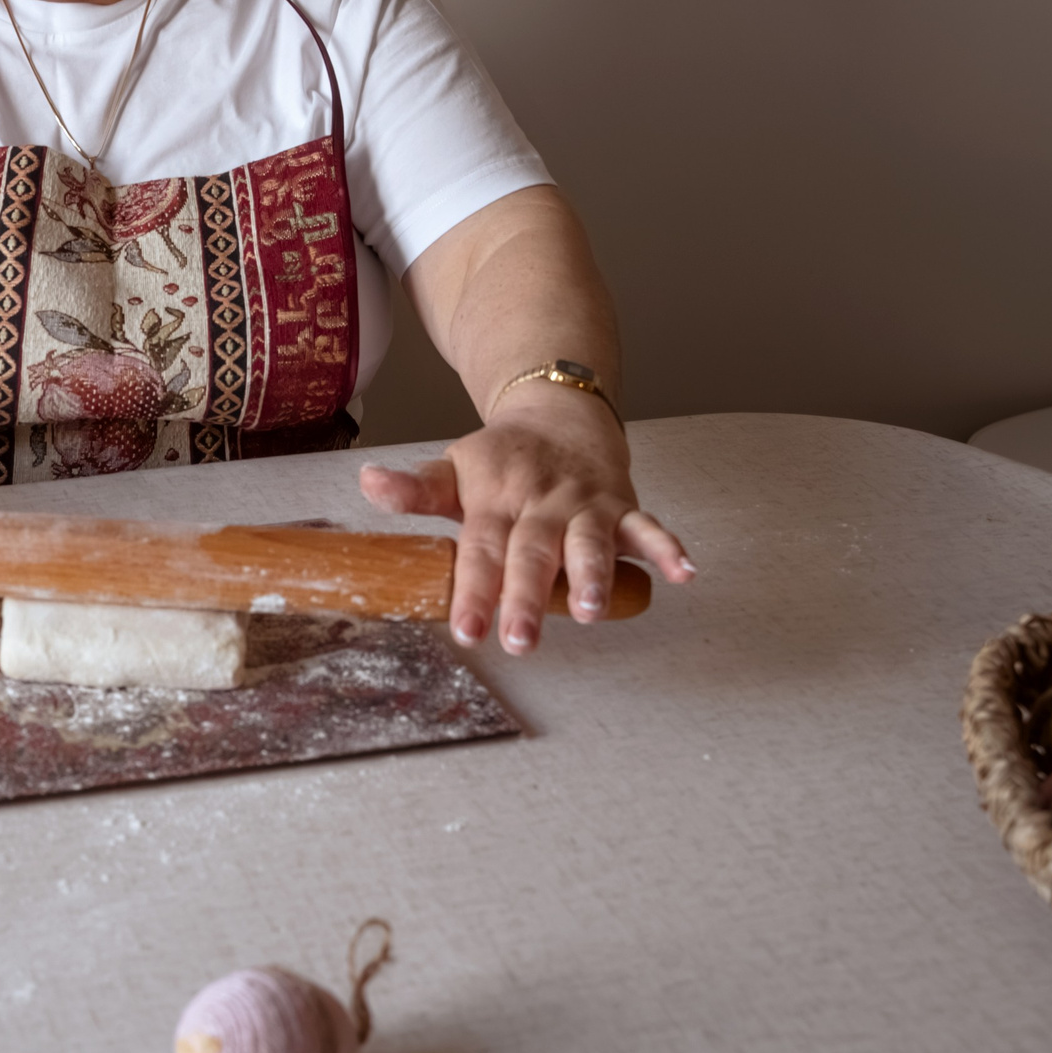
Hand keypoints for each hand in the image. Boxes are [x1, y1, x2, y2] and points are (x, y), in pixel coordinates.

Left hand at [357, 387, 692, 654]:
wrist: (561, 411)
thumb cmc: (502, 458)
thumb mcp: (453, 469)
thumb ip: (416, 488)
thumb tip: (367, 482)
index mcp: (495, 501)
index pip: (480, 550)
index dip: (473, 591)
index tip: (466, 631)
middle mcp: (541, 504)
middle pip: (532, 554)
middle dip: (526, 599)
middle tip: (519, 641)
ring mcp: (585, 505)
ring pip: (590, 543)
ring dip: (592, 576)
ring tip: (590, 611)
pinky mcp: (623, 506)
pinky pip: (649, 527)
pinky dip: (668, 549)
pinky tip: (684, 574)